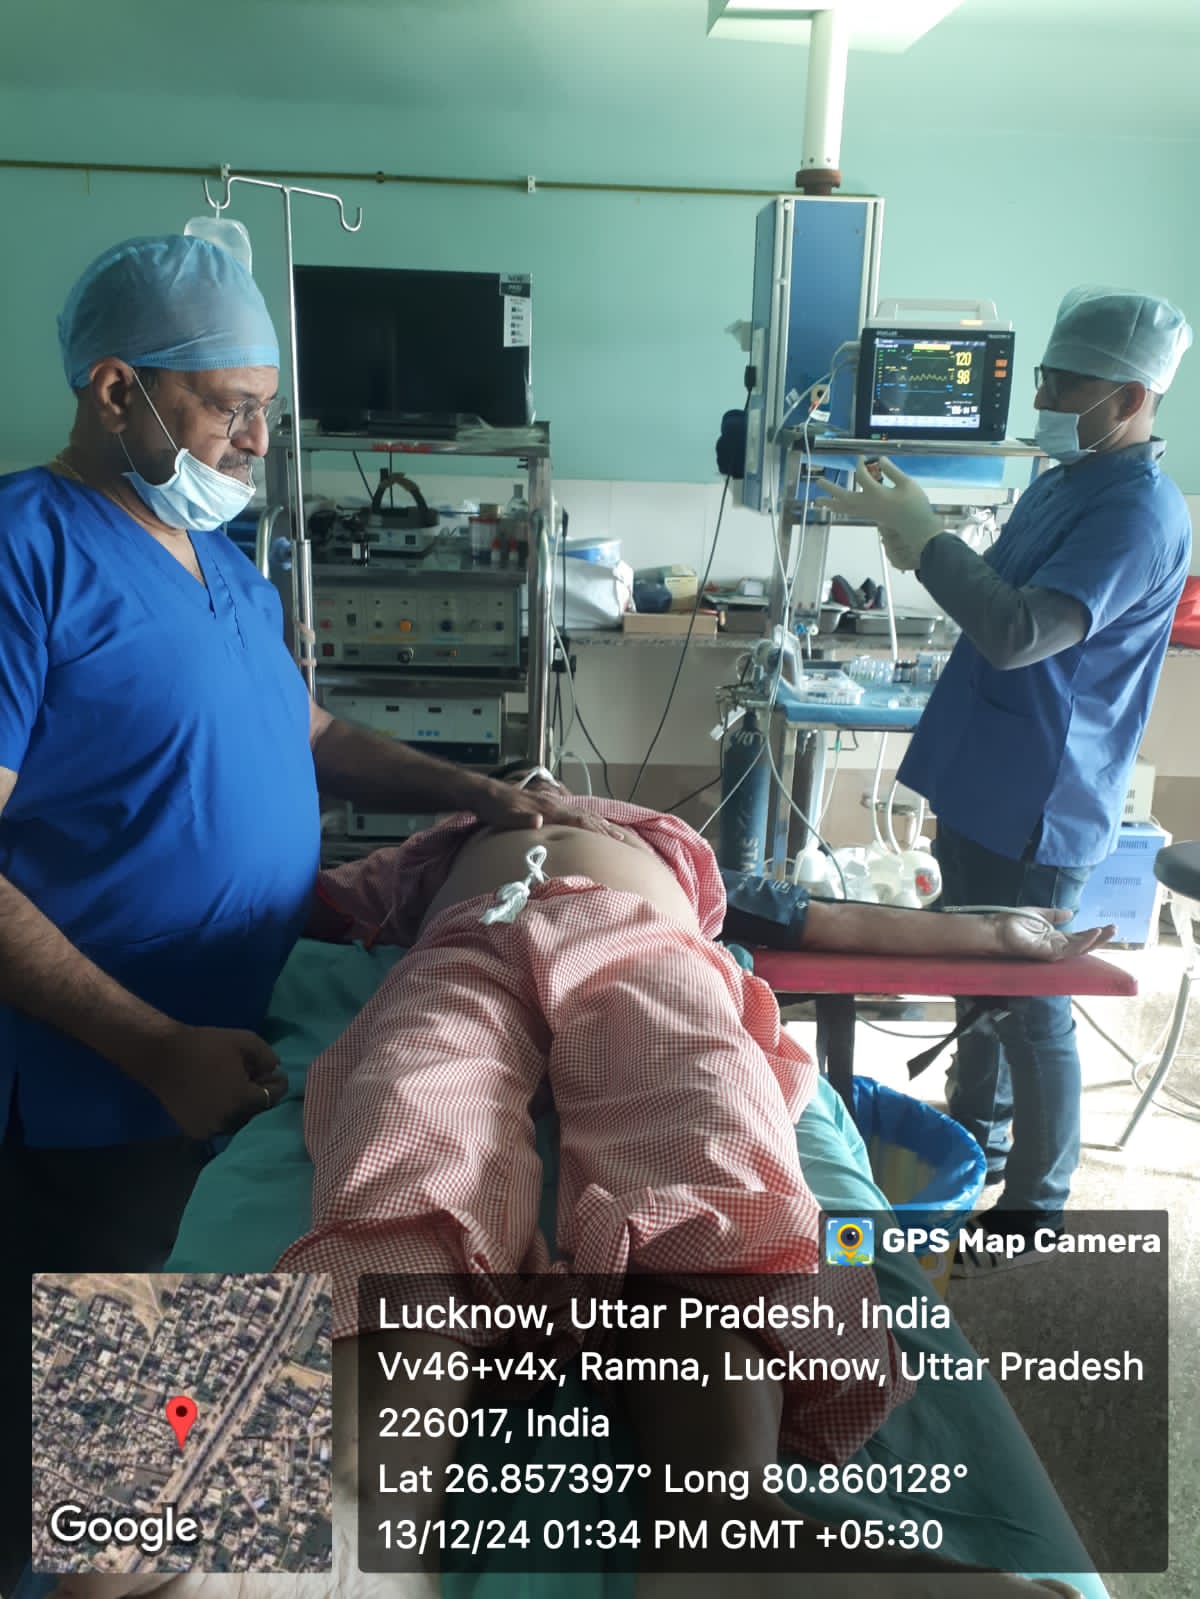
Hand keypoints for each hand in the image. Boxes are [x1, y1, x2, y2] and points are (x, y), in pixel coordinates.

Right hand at [138, 1024, 287, 1139]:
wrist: (162, 1055)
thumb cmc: (205, 1046)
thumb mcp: (244, 1041)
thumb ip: (267, 1056)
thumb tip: (275, 1068)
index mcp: (243, 1100)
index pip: (272, 1098)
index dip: (276, 1084)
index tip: (274, 1073)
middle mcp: (228, 1121)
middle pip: (256, 1112)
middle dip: (260, 1095)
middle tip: (256, 1077)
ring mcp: (210, 1129)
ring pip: (238, 1121)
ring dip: (242, 1106)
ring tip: (237, 1086)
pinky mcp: (194, 1130)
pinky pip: (219, 1125)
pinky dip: (224, 1114)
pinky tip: (220, 1096)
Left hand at [470, 779, 625, 839]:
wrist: (485, 793)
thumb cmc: (494, 809)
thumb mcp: (505, 816)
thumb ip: (523, 819)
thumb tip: (540, 821)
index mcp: (548, 809)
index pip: (578, 821)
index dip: (596, 831)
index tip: (614, 840)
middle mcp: (554, 804)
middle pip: (586, 817)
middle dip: (605, 829)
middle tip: (623, 841)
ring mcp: (551, 804)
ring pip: (581, 813)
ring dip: (599, 824)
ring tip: (614, 833)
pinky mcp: (547, 805)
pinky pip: (573, 813)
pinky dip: (587, 819)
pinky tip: (590, 823)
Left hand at [818, 458, 941, 571]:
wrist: (917, 526)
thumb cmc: (915, 504)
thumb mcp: (907, 484)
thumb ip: (892, 471)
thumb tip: (880, 459)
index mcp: (877, 494)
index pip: (862, 476)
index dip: (860, 465)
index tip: (861, 457)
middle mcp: (868, 504)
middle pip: (844, 496)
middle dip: (831, 489)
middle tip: (818, 482)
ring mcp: (867, 512)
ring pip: (844, 508)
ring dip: (830, 503)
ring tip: (817, 501)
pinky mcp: (869, 516)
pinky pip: (850, 512)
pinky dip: (840, 509)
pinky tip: (834, 508)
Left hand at [993, 907, 1115, 961]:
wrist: (997, 928)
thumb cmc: (1014, 922)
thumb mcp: (1040, 914)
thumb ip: (1055, 915)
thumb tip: (1071, 913)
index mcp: (1055, 938)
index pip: (1080, 937)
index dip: (1094, 932)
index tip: (1108, 925)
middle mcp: (1056, 946)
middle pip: (1084, 944)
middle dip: (1101, 938)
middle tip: (1115, 928)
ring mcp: (1053, 952)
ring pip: (1080, 949)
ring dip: (1096, 940)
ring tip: (1108, 930)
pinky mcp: (1048, 953)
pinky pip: (1070, 950)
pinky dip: (1083, 942)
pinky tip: (1093, 933)